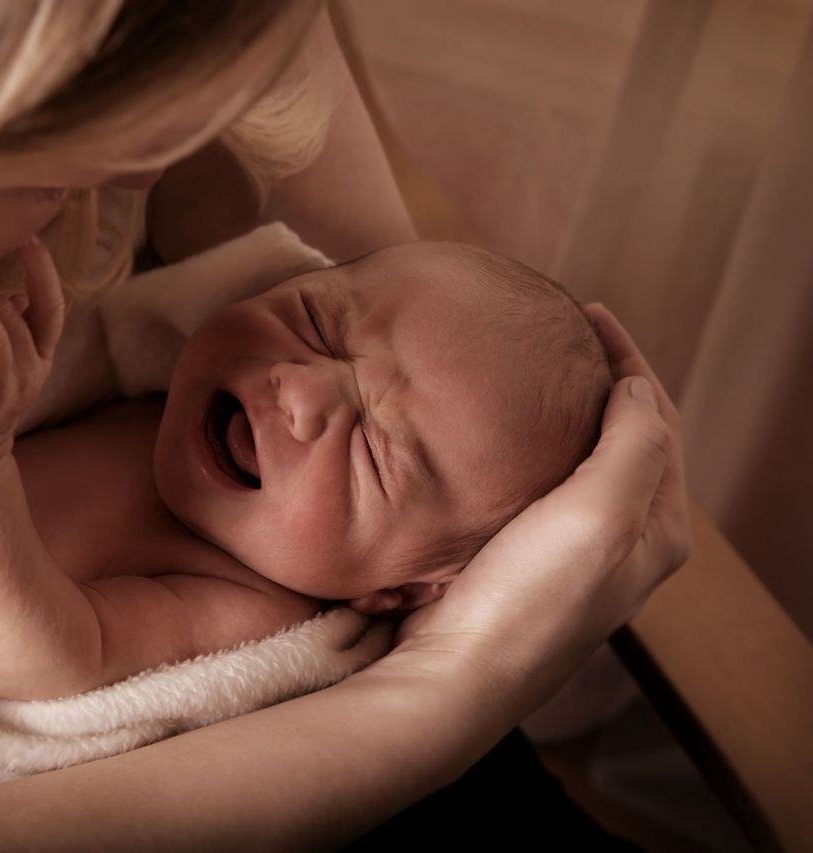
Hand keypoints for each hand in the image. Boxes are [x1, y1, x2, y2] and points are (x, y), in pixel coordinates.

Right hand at [390, 305, 687, 695]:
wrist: (454, 673)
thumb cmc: (527, 599)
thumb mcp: (598, 513)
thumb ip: (632, 443)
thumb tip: (634, 388)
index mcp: (657, 528)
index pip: (659, 421)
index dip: (630, 360)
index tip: (589, 314)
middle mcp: (621, 542)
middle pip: (625, 439)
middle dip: (602, 382)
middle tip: (562, 335)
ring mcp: (571, 554)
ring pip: (579, 462)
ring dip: (564, 413)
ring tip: (531, 372)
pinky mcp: (523, 561)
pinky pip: (536, 486)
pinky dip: (528, 446)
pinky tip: (497, 433)